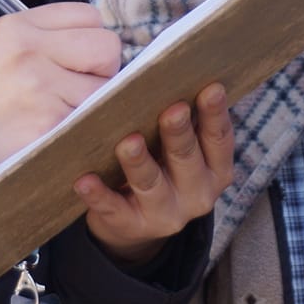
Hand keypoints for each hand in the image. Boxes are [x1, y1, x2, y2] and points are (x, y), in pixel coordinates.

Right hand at [0, 2, 119, 179]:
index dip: (90, 41)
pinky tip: (58, 134)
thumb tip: (104, 43)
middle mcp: (27, 52)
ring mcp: (39, 88)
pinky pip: (95, 119)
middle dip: (101, 71)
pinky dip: (84, 130)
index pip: (89, 16)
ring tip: (59, 115)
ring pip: (106, 89)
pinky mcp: (50, 124)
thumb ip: (47, 39)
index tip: (77, 62)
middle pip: (107, 46)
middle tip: (75, 91)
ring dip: (92, 106)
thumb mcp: (1, 52)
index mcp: (15, 28)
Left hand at [76, 83, 233, 264]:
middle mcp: (197, 195)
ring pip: (151, 184)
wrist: (136, 223)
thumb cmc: (160, 166)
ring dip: (139, 162)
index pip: (219, 139)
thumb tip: (168, 77)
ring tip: (128, 142)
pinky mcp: (130, 226)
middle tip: (172, 109)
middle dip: (178, 133)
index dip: (215, 113)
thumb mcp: (178, 150)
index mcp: (215, 170)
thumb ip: (181, 123)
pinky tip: (84, 180)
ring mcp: (165, 214)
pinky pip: (112, 209)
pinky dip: (98, 194)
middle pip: (186, 158)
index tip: (211, 88)